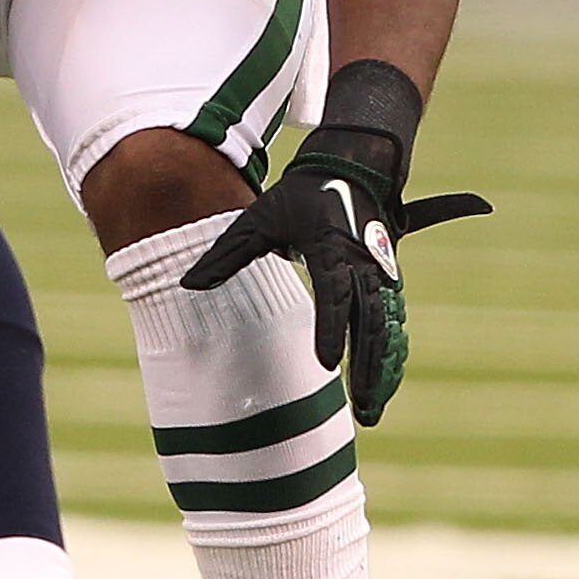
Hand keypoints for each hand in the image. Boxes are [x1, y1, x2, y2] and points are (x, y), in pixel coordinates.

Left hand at [181, 152, 489, 426]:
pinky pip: (391, 324)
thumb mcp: (257, 219)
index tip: (328, 365)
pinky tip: (383, 385)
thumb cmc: (298, 198)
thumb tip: (188, 284)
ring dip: (382, 368)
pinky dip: (389, 354)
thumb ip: (226, 254)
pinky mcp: (385, 283)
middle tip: (363, 406)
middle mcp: (362, 266)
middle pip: (369, 323)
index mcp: (331, 250)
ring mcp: (379, 276)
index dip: (332, 331)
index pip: (334, 297)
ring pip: (385, 329)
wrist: (348, 171)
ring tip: (373, 408)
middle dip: (367, 366)